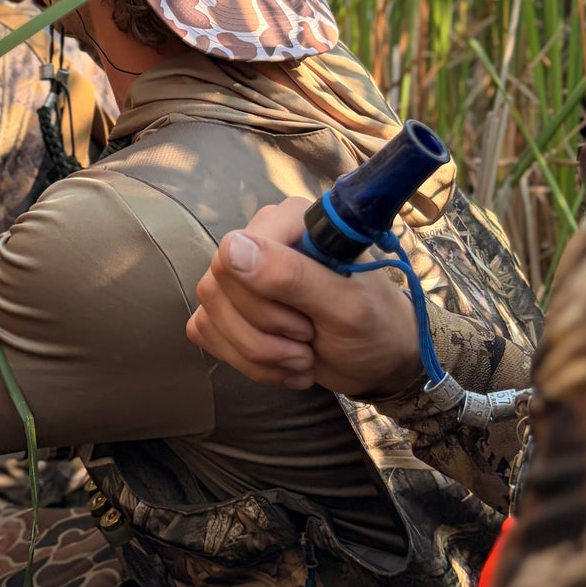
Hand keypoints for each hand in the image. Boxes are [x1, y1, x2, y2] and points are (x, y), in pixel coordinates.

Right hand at [186, 197, 420, 399]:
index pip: (234, 251)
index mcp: (290, 221)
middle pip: (216, 286)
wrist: (379, 361)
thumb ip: (294, 276)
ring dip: (258, 354)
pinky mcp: (230, 309)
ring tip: (302, 358)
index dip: (261, 299)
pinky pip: (206, 333)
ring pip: (209, 315)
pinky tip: (284, 364)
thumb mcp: (345, 306)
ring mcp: (241, 276)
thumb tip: (232, 249)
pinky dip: (247, 363)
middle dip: (264, 333)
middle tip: (308, 340)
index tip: (306, 321)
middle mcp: (260, 239)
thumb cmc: (375, 326)